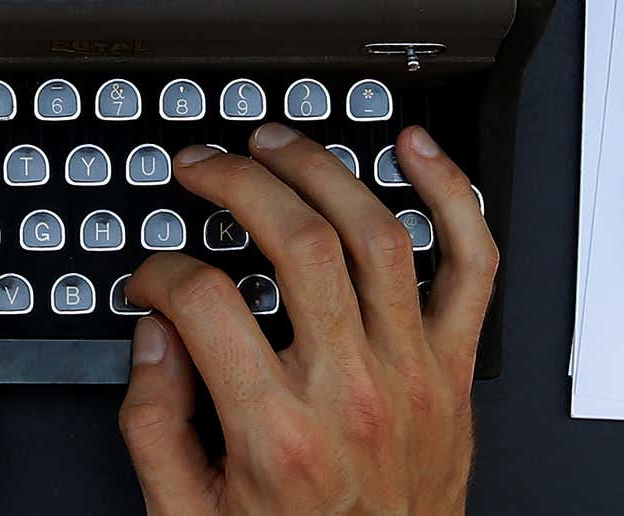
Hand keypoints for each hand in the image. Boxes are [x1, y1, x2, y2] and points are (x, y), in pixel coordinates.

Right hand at [119, 124, 497, 515]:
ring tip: (276, 144)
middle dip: (236, 182)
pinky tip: (415, 152)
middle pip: (298, 240)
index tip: (151, 279)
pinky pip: (472, 265)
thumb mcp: (187, 514)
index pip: (204, 301)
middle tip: (201, 167)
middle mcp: (351, 391)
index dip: (160, 273)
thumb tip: (154, 337)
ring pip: (376, 233)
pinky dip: (452, 196)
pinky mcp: (452, 369)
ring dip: (322, 169)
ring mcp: (412, 373)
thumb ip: (153, 424)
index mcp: (276, 431)